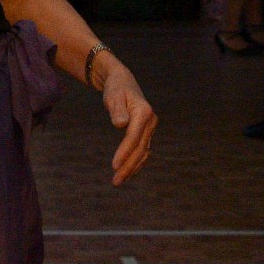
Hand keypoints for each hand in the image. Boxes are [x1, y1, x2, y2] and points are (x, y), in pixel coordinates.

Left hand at [101, 63, 156, 184]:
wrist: (122, 82)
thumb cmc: (115, 89)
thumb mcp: (113, 96)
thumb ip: (116, 110)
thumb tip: (121, 125)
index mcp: (144, 113)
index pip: (133, 137)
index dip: (124, 152)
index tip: (113, 166)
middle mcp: (151, 121)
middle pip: (140, 149)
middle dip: (128, 166)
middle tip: (115, 181)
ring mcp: (150, 128)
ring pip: (143, 152)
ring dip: (132, 168)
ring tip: (118, 181)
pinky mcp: (146, 132)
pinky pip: (142, 150)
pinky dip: (135, 162)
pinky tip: (126, 172)